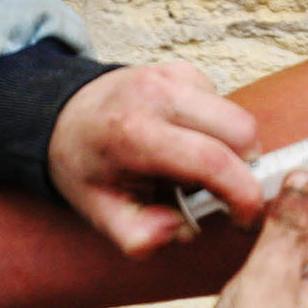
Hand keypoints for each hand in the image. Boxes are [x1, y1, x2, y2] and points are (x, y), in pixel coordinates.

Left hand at [49, 62, 263, 256]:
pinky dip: (216, 131)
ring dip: (232, 151)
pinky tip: (186, 143)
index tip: (245, 220)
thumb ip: (139, 236)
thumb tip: (182, 230)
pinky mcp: (182, 70)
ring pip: (237, 117)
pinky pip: (223, 104)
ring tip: (195, 170)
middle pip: (241, 131)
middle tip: (218, 195)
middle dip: (244, 171)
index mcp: (133, 133)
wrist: (62, 116)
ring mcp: (170, 76)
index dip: (243, 196)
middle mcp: (156, 95)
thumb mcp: (99, 212)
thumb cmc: (85, 166)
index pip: (211, 160)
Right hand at [194, 171, 307, 307]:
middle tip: (266, 207)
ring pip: (299, 264)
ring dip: (275, 252)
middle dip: (294, 227)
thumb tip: (301, 183)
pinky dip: (266, 275)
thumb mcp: (269, 275)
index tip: (306, 171)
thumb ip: (286, 225)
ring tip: (252, 264)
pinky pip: (284, 286)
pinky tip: (246, 284)